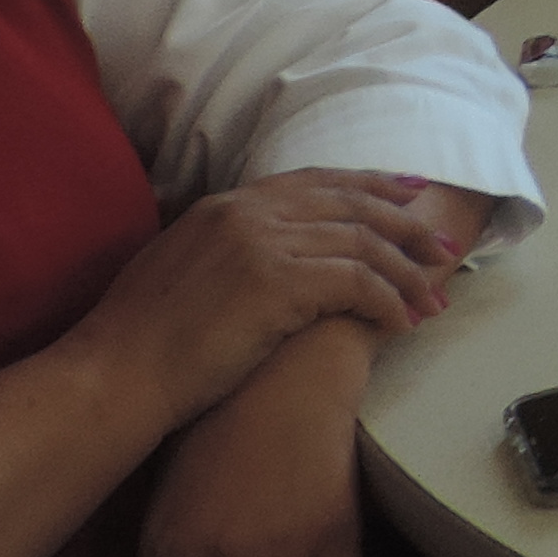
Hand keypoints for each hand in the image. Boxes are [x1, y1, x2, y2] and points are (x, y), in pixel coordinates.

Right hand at [82, 169, 459, 436]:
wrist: (115, 374)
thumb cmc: (141, 342)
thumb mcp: (182, 269)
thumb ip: (227, 249)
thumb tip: (266, 260)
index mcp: (226, 205)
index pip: (316, 182)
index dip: (370, 187)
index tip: (409, 195)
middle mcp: (248, 212)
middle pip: (351, 204)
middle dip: (405, 226)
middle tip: (442, 248)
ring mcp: (262, 243)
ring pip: (364, 244)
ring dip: (406, 274)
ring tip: (433, 300)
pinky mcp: (277, 282)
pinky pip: (357, 283)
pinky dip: (387, 302)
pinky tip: (401, 323)